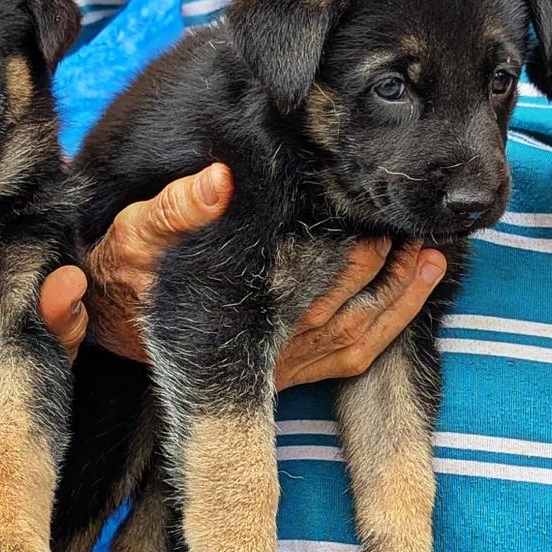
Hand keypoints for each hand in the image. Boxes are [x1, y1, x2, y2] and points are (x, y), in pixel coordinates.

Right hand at [83, 163, 445, 387]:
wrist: (121, 329)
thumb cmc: (134, 273)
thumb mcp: (137, 234)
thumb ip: (175, 208)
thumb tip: (218, 179)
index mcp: (250, 295)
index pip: (317, 256)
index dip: (351, 222)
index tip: (372, 188)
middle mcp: (280, 332)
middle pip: (355, 281)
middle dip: (387, 243)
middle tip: (411, 206)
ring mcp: (295, 358)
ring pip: (371, 319)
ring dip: (405, 278)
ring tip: (430, 241)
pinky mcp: (300, 372)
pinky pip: (365, 350)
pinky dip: (399, 314)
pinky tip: (422, 274)